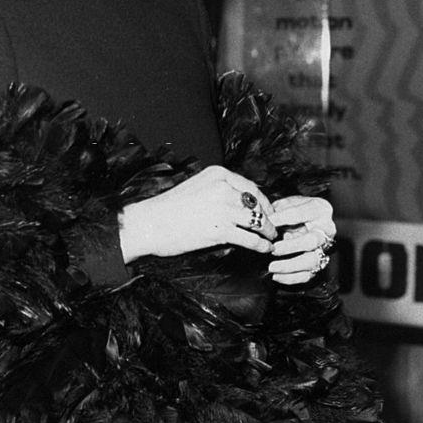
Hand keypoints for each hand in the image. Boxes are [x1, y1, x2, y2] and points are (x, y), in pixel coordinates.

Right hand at [118, 166, 276, 262]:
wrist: (149, 223)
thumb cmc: (168, 208)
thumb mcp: (196, 187)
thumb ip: (218, 190)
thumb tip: (240, 202)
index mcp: (217, 174)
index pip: (250, 187)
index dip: (263, 202)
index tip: (269, 211)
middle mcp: (223, 188)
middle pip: (255, 204)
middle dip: (267, 217)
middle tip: (273, 227)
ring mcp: (223, 209)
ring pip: (256, 221)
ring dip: (267, 231)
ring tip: (271, 238)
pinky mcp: (221, 230)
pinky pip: (250, 238)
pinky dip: (260, 244)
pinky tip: (264, 248)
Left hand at [267, 195, 335, 285]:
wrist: (306, 218)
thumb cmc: (296, 209)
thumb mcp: (288, 203)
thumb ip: (278, 210)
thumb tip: (265, 220)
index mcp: (320, 210)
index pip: (303, 213)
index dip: (284, 217)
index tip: (269, 221)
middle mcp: (326, 230)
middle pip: (312, 241)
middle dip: (290, 246)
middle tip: (273, 248)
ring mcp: (324, 248)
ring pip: (312, 261)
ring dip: (290, 266)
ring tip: (272, 267)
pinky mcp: (319, 262)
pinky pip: (308, 275)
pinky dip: (291, 278)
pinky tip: (276, 276)